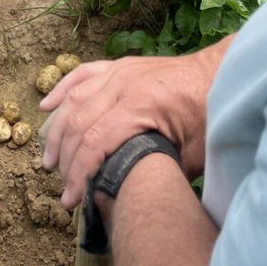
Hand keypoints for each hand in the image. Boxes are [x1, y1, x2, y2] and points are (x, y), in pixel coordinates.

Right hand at [40, 43, 232, 209]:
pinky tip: (46, 107)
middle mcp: (123, 84)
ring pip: (75, 99)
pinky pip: (83, 74)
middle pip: (79, 122)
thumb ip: (159, 172)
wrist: (220, 74)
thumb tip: (130, 198)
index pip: (95, 141)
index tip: (70, 199)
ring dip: (58, 130)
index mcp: (140, 105)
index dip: (78, 174)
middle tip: (61, 187)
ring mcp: (120, 71)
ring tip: (49, 160)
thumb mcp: (192, 154)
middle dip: (65, 159)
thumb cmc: (209, 116)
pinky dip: (62, 90)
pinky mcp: (120, 66)